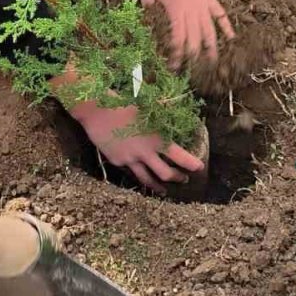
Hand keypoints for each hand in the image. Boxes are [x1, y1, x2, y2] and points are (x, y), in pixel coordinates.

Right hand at [71, 99, 203, 192]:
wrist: (97, 111)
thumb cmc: (123, 104)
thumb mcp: (146, 108)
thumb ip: (161, 115)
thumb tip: (176, 111)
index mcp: (155, 138)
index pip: (179, 156)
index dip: (191, 164)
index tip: (199, 168)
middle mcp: (145, 152)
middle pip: (166, 173)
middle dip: (177, 178)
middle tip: (184, 179)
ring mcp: (130, 159)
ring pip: (147, 179)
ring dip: (158, 186)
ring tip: (164, 191)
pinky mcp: (117, 161)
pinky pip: (131, 171)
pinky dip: (139, 174)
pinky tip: (141, 176)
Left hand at [142, 0, 233, 66]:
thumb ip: (148, 11)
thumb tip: (145, 29)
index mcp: (176, 10)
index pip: (179, 38)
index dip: (177, 54)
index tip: (173, 66)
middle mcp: (192, 9)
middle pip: (195, 38)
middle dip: (193, 56)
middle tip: (191, 71)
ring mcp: (202, 4)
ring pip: (210, 29)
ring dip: (212, 47)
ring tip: (213, 63)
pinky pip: (220, 14)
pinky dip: (226, 26)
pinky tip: (231, 38)